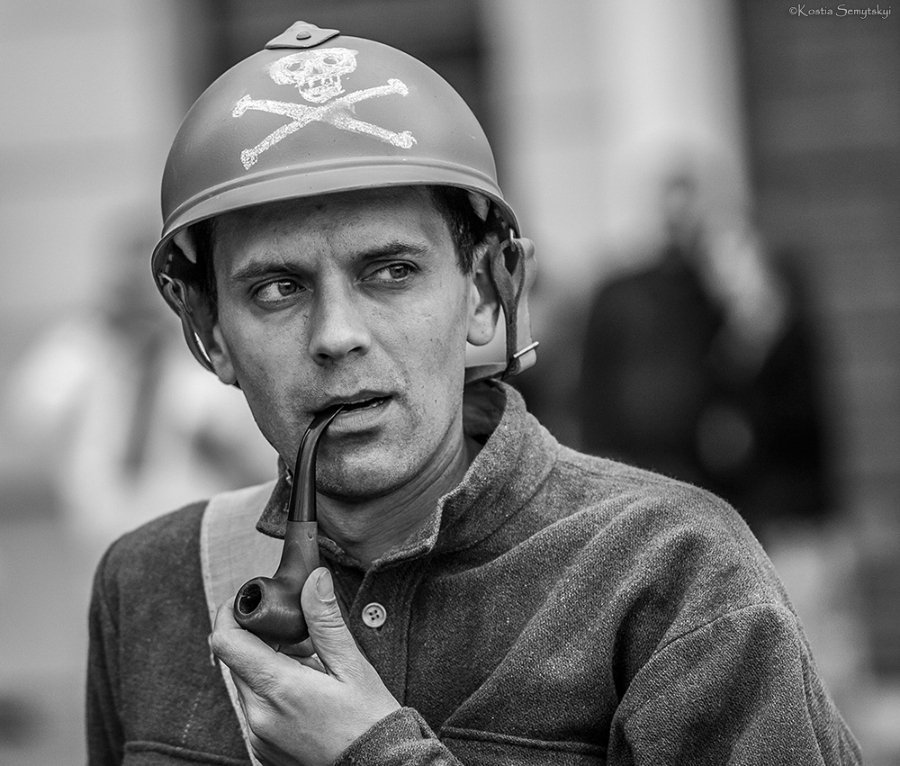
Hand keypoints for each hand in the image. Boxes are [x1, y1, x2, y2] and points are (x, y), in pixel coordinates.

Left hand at [211, 567, 400, 765]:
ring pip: (245, 684)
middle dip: (259, 639)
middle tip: (298, 636)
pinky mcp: (262, 750)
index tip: (249, 602)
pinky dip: (271, 692)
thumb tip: (314, 580)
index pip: (226, 642)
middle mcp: (259, 716)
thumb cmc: (369, 721)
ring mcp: (258, 737)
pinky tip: (304, 693)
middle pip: (236, 660)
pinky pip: (254, 709)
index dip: (231, 614)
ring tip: (307, 666)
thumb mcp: (352, 665)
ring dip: (266, 666)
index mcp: (279, 689)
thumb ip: (325, 621)